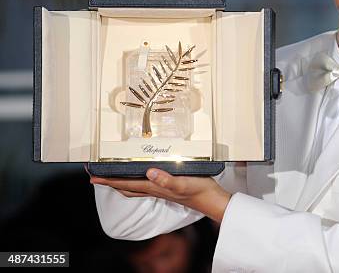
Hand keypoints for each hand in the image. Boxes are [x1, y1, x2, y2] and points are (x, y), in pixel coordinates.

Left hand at [90, 168, 230, 222]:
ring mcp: (161, 189)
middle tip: (96, 175)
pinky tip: (139, 175)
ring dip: (120, 182)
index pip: (126, 184)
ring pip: (134, 187)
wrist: (212, 200)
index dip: (109, 181)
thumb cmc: (199, 190)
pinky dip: (135, 180)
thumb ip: (167, 179)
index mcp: (155, 187)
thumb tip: (149, 173)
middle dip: (109, 182)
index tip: (93, 176)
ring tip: (111, 176)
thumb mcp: (184, 182)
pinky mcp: (168, 187)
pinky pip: (145, 185)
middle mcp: (155, 189)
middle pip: (126, 188)